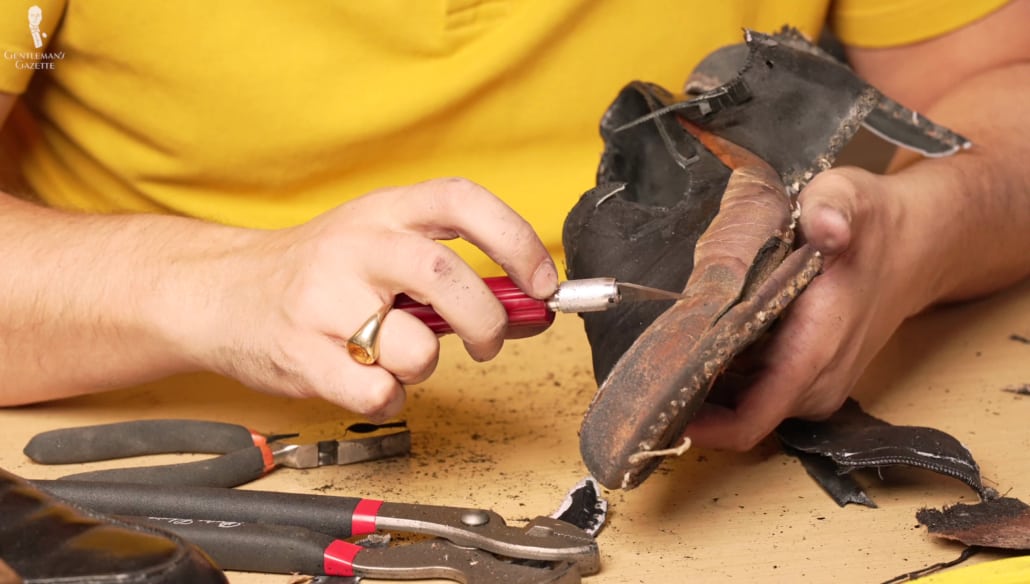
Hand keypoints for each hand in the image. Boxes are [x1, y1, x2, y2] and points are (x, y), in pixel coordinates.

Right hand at [173, 178, 557, 419]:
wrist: (220, 293)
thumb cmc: (317, 273)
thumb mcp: (381, 248)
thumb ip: (452, 275)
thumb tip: (533, 307)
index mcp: (382, 211)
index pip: (462, 201)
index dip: (515, 240)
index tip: (543, 282)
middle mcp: (354, 246)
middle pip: (445, 276)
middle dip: (486, 321)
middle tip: (487, 341)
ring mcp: (323, 300)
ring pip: (415, 349)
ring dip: (424, 367)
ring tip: (395, 357)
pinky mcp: (300, 353)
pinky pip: (377, 394)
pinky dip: (389, 399)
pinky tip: (366, 380)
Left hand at [683, 167, 931, 450]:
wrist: (917, 246)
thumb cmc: (874, 227)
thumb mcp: (850, 198)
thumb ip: (833, 208)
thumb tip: (826, 225)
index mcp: (816, 350)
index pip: (751, 418)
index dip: (701, 424)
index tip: (657, 402)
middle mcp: (817, 381)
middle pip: (736, 415)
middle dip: (692, 395)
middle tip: (653, 355)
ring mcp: (815, 386)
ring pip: (743, 405)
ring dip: (709, 383)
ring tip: (676, 341)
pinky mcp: (810, 380)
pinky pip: (757, 392)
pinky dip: (729, 373)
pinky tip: (711, 337)